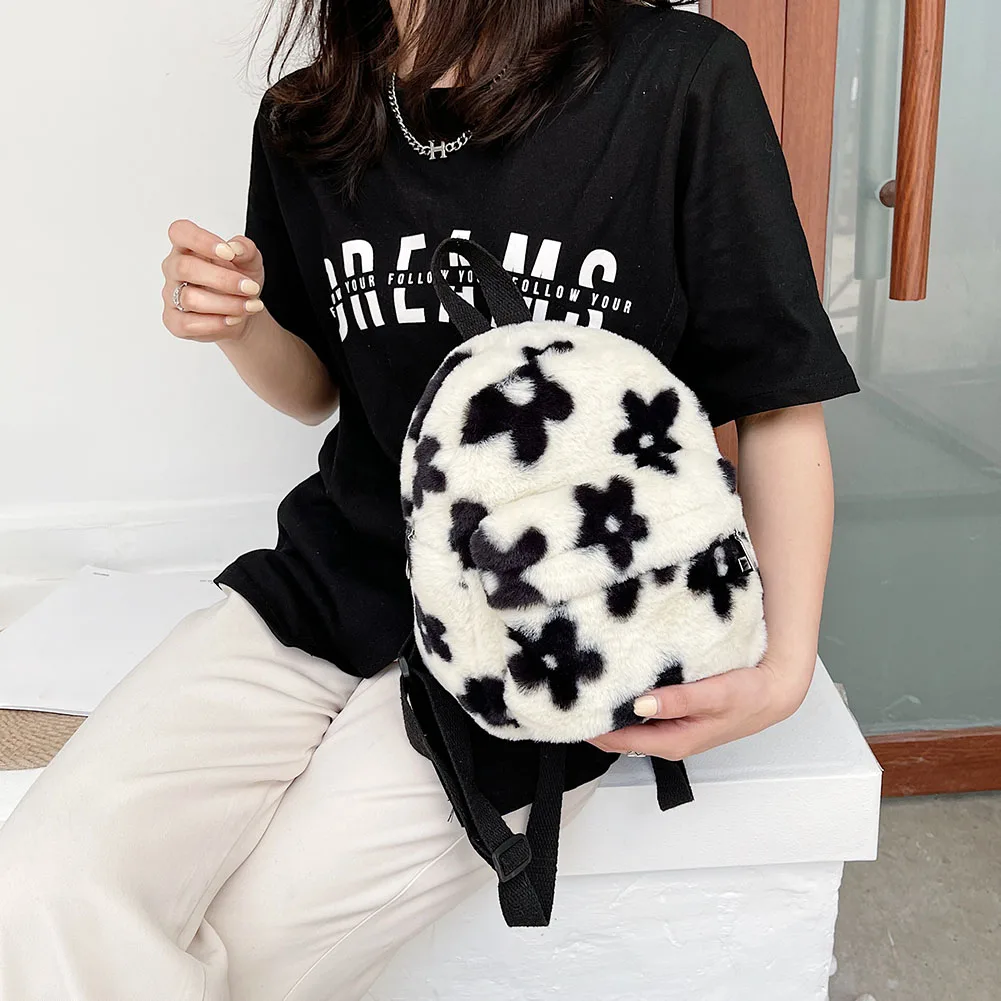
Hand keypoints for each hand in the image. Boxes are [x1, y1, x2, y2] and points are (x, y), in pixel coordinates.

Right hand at [161, 219, 266, 342]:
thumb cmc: (240, 281)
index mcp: (187, 247)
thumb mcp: (251, 262)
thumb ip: (246, 249)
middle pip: (185, 268)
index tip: (228, 253)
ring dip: (226, 304)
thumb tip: (236, 248)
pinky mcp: (173, 320)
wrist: (243, 312)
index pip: (180, 232)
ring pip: (190, 299)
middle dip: (223, 280)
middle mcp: (174, 268)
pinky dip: (215, 323)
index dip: (202, 241)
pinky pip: (187, 323)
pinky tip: (233, 319)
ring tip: (250, 306)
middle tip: (250, 288)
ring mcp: (171, 295)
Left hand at [587, 654, 814, 759]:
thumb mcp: (713, 695)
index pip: (618, 740)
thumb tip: (639, 704)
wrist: (773, 691)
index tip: (570, 706)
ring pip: (629, 721)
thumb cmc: (749, 696)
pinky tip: (618, 681)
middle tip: (571, 690)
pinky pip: (642, 710)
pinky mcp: (675, 714)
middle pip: (619, 733)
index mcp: (672, 742)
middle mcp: (667, 738)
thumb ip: (677, 701)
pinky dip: (627, 699)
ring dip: (610, 707)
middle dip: (595, 716)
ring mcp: (671, 727)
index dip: (591, 726)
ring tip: (588, 683)